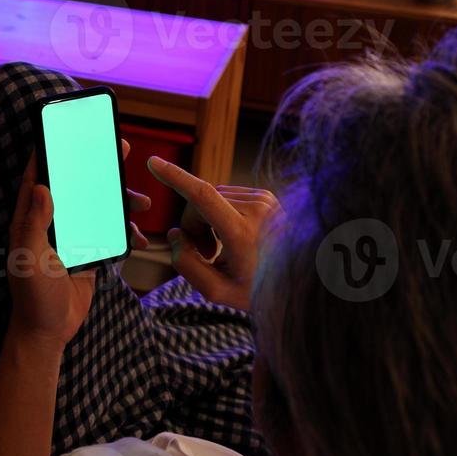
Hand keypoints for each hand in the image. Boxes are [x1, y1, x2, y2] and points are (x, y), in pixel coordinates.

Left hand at [7, 144, 149, 349]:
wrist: (49, 331)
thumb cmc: (32, 296)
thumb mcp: (30, 257)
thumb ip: (35, 222)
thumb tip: (42, 185)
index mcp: (30, 220)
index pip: (38, 177)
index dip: (50, 151)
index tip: (67, 130)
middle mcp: (51, 223)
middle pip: (75, 185)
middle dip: (96, 168)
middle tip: (121, 150)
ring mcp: (71, 237)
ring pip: (97, 207)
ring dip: (119, 201)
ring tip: (143, 201)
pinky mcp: (88, 252)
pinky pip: (109, 233)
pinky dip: (126, 232)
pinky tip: (140, 237)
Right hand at [146, 156, 279, 311]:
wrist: (302, 284)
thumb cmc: (259, 291)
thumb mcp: (216, 291)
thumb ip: (186, 263)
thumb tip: (176, 233)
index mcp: (242, 233)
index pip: (203, 195)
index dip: (175, 177)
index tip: (154, 163)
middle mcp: (256, 210)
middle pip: (200, 202)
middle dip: (192, 224)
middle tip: (205, 253)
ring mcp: (265, 200)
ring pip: (212, 197)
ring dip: (207, 220)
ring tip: (222, 248)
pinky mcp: (267, 196)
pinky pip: (227, 197)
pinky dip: (222, 214)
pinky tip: (235, 238)